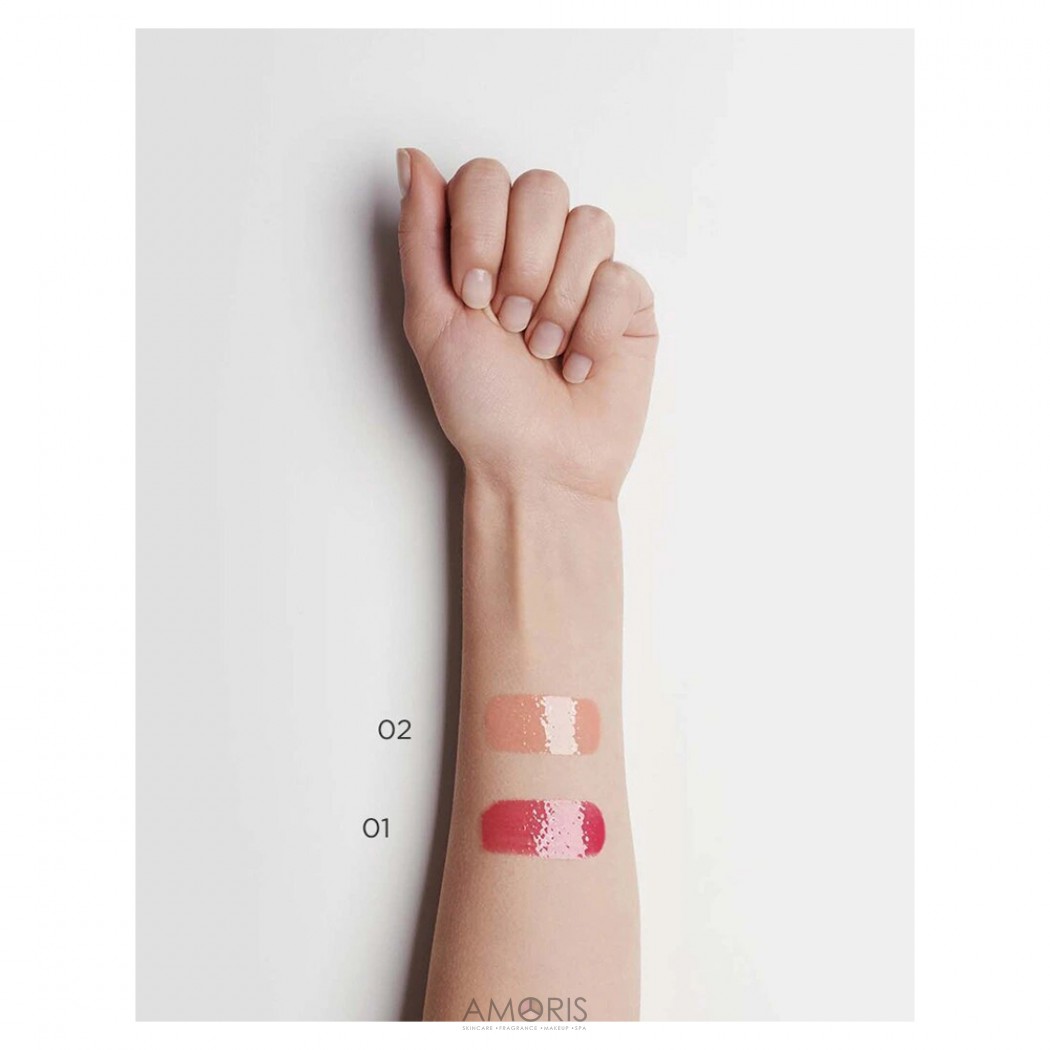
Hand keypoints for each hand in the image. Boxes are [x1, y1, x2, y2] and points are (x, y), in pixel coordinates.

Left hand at [396, 149, 657, 502]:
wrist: (536, 467)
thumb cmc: (481, 406)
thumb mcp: (430, 319)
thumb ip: (421, 236)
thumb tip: (411, 157)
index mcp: (485, 245)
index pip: (487, 177)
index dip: (480, 230)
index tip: (471, 296)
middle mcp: (537, 250)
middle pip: (543, 188)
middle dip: (522, 264)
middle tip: (510, 325)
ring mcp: (587, 273)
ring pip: (589, 224)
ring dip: (558, 298)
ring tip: (543, 350)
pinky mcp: (629, 303)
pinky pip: (621, 277)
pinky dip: (593, 329)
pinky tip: (578, 366)